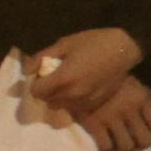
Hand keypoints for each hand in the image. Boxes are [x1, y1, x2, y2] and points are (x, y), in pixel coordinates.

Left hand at [28, 27, 145, 116]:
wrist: (124, 49)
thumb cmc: (93, 42)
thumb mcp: (64, 44)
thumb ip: (42, 57)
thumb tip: (26, 70)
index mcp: (62, 78)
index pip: (36, 91)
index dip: (36, 82)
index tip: (43, 73)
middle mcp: (71, 94)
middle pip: (47, 100)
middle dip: (47, 90)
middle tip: (55, 76)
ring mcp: (84, 101)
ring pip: (60, 105)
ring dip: (59, 96)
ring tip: (68, 82)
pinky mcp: (95, 104)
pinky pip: (75, 107)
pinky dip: (72, 100)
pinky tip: (81, 86)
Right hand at [72, 78, 150, 150]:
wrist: (80, 72)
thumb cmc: (108, 76)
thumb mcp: (130, 82)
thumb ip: (140, 97)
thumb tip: (146, 115)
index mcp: (140, 97)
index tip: (144, 130)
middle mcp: (130, 109)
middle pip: (145, 140)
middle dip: (139, 145)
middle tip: (133, 144)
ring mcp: (112, 117)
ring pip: (127, 146)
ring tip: (120, 150)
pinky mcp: (95, 123)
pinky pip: (107, 146)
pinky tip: (107, 149)